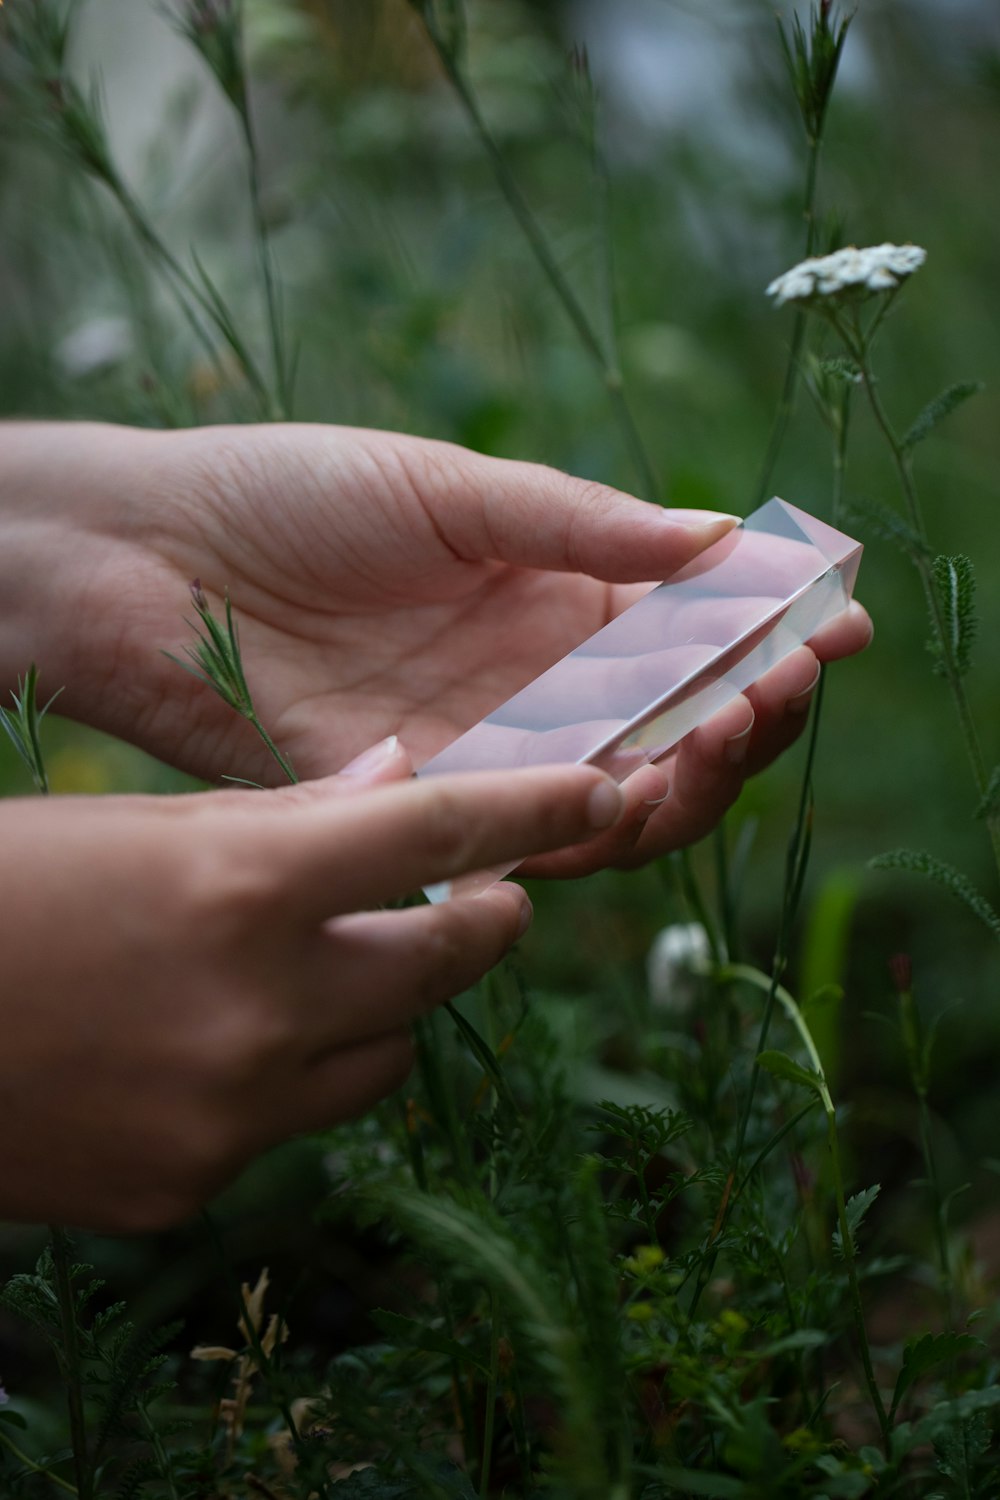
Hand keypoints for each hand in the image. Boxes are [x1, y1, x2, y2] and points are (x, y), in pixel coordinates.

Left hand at [0, 422, 870, 874]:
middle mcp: (532, 683)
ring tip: (728, 728)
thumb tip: (719, 538)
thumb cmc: (289, 495)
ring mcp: (483, 749)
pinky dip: (594, 821)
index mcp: (551, 596)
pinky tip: (636, 784)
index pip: (688, 634)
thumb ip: (578, 526)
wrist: (148, 559)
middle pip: (673, 727)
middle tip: (787, 681)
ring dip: (691, 773)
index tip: (836, 621)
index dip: (766, 634)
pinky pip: (528, 835)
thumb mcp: (449, 489)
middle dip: (748, 712)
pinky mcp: (424, 804)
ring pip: (619, 797)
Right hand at [0, 752, 626, 1230]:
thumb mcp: (133, 824)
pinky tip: (213, 1046)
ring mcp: (229, 1112)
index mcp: (239, 880)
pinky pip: (290, 1123)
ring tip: (325, 973)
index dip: (535, 808)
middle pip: (444, 964)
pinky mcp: (190, 1185)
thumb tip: (397, 779)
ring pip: (384, 1057)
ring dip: (380, 1012)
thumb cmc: (0, 892)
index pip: (437, 831)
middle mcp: (257, 1003)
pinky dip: (284, 1078)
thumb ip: (281, 812)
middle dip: (479, 925)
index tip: (611, 793)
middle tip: (484, 902)